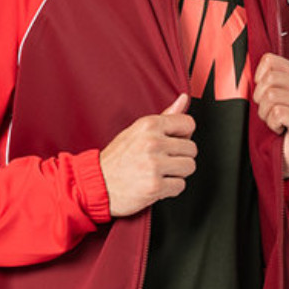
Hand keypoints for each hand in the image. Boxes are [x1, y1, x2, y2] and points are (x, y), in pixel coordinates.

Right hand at [99, 93, 196, 216]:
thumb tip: (184, 99)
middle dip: (179, 157)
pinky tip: (156, 183)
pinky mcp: (155, 186)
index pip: (188, 123)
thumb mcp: (137, 131)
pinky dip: (170, 188)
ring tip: (159, 172)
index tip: (171, 142)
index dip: (182, 135)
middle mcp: (153, 143)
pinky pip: (180, 186)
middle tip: (161, 161)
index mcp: (149, 125)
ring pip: (189, 167)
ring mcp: (154, 165)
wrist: (97, 183)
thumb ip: (165, 116)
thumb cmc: (117, 158)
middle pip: (191, 148)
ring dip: (177, 173)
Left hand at [252, 54, 288, 177]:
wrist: (288, 156)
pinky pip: (277, 113)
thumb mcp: (270, 97)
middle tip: (270, 114)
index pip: (270, 60)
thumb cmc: (277, 125)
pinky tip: (281, 130)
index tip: (265, 96)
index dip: (258, 80)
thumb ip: (264, 78)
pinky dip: (272, 125)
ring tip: (275, 122)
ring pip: (271, 96)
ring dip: (266, 114)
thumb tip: (243, 64)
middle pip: (269, 79)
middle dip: (260, 100)